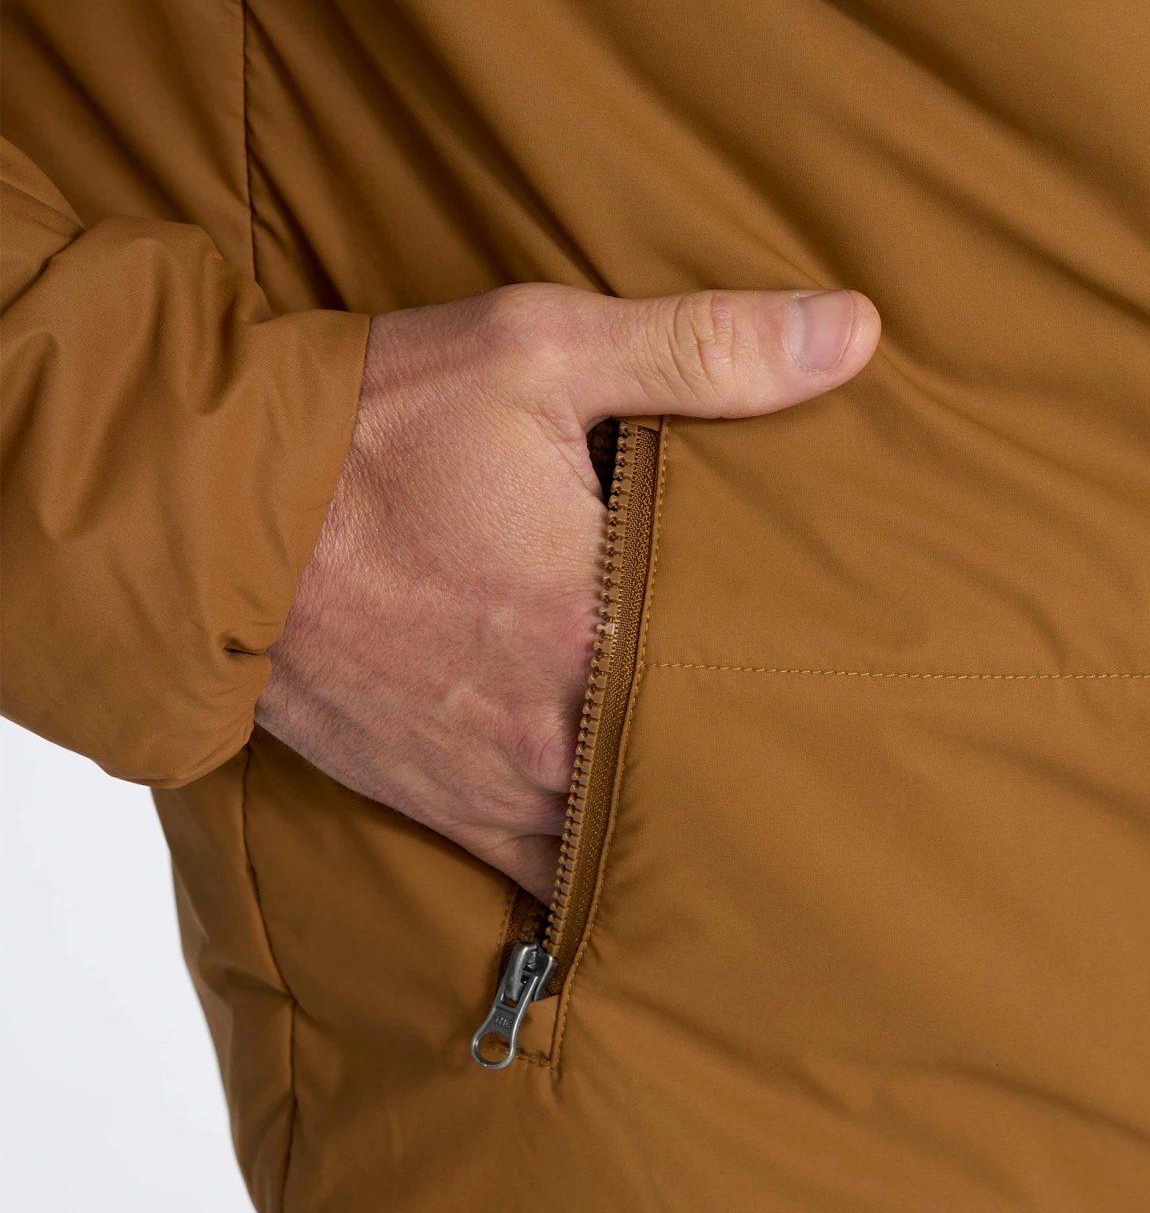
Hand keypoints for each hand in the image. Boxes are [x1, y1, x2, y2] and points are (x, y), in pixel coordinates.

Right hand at [255, 282, 879, 898]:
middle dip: (776, 768)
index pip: (755, 673)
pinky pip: (547, 880)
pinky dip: (603, 878)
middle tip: (855, 762)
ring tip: (774, 820)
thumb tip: (854, 332)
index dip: (826, 682)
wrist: (201, 513)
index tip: (884, 678)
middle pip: (707, 778)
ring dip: (698, 829)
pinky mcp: (443, 809)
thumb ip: (704, 349)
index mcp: (595, 620)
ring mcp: (497, 784)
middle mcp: (554, 727)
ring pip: (636, 845)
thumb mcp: (538, 349)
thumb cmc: (370, 425)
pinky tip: (658, 867)